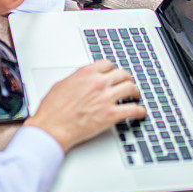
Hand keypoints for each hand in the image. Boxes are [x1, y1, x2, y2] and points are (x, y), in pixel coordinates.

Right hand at [25, 60, 145, 152]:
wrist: (51, 127)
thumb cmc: (52, 110)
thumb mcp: (61, 85)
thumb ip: (76, 80)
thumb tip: (82, 80)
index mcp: (85, 73)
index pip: (108, 64)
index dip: (112, 70)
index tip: (114, 74)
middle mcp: (98, 82)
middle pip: (123, 74)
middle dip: (127, 79)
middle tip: (128, 83)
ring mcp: (106, 98)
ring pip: (131, 88)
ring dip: (135, 92)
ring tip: (136, 96)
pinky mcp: (110, 114)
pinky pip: (133, 110)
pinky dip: (140, 111)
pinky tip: (140, 113)